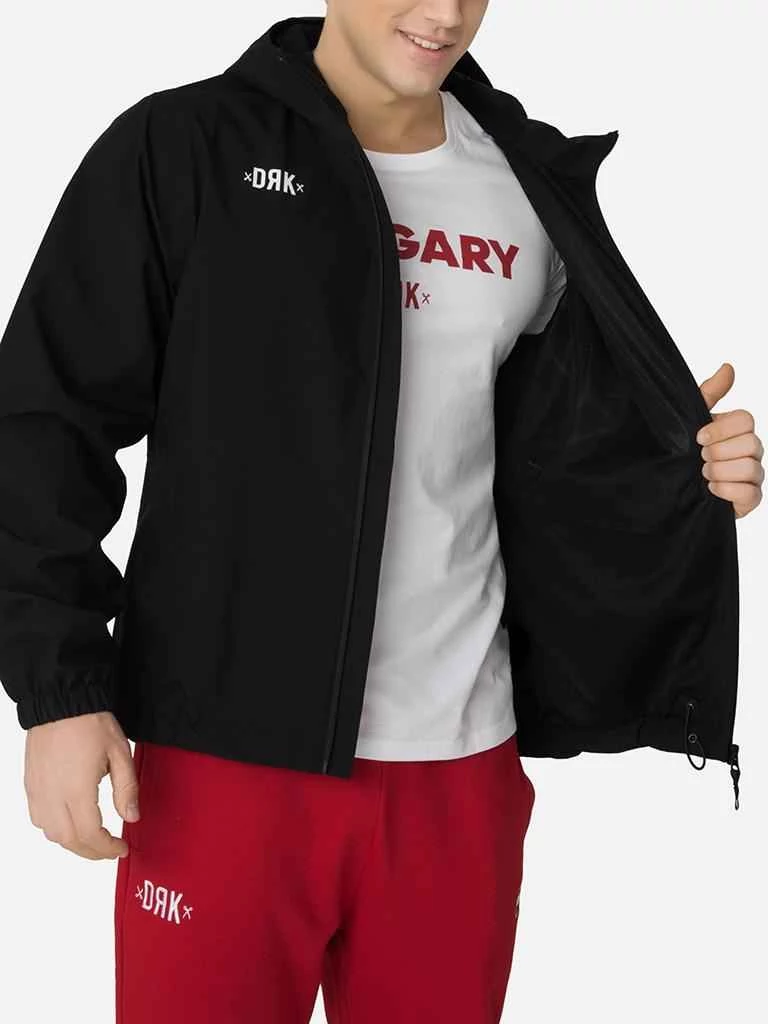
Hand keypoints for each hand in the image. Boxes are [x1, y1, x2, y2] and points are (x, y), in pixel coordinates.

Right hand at [24, 711, 139, 859]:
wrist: (62, 702)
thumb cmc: (90, 723)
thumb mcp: (120, 754)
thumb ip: (126, 789)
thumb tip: (132, 816)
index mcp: (76, 790)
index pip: (90, 835)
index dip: (107, 848)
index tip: (121, 847)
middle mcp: (52, 795)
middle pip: (69, 840)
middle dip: (92, 851)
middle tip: (110, 849)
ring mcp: (38, 791)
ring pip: (51, 833)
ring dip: (72, 842)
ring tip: (93, 838)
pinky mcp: (30, 784)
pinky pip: (38, 818)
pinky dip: (55, 829)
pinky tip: (70, 822)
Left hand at [696, 362, 763, 519]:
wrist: (673, 488)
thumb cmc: (686, 451)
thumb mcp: (691, 420)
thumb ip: (710, 394)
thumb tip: (728, 367)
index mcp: (738, 430)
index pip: (746, 419)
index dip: (722, 428)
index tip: (698, 438)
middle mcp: (751, 451)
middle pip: (751, 443)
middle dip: (719, 452)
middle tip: (700, 458)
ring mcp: (753, 476)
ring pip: (751, 468)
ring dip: (720, 471)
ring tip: (703, 475)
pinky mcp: (749, 499)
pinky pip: (751, 494)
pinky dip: (728, 490)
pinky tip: (711, 489)